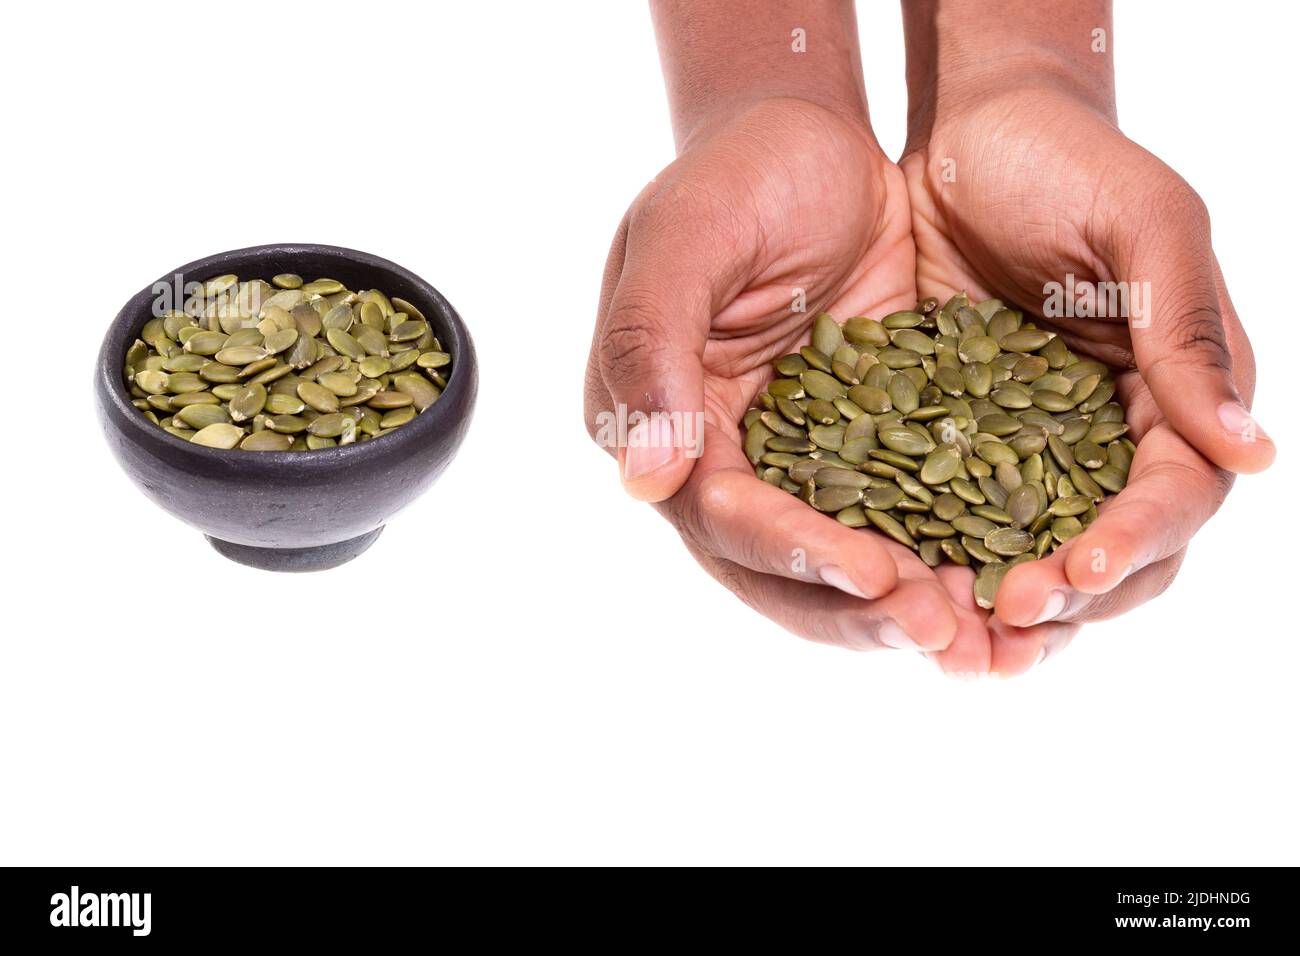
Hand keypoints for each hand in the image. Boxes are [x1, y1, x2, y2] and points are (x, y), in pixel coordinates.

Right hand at [585, 97, 961, 652]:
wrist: (814, 140)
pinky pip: (909, 515)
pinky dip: (953, 550)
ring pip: (850, 560)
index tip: (873, 576)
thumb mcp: (683, 237)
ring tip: (990, 628)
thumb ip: (650, 346)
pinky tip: (1014, 570)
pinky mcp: (871, 448)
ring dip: (912, 603)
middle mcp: (730, 463)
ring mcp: (802, 462)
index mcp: (668, 427)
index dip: (794, 552)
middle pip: (786, 569)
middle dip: (860, 609)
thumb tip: (645, 479)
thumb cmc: (737, 172)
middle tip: (944, 632)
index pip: (723, 516)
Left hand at [900, 82, 1274, 671]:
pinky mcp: (956, 440)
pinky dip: (936, 560)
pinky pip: (950, 516)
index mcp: (1177, 395)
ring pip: (1031, 552)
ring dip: (1001, 608)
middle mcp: (1110, 436)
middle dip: (1066, 599)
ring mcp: (1031, 446)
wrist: (973, 135)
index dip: (1130, 542)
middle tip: (1004, 627)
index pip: (1173, 496)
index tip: (1073, 571)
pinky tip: (901, 591)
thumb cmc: (1072, 161)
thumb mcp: (1142, 229)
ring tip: (955, 646)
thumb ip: (1184, 335)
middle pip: (1110, 549)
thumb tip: (1253, 455)